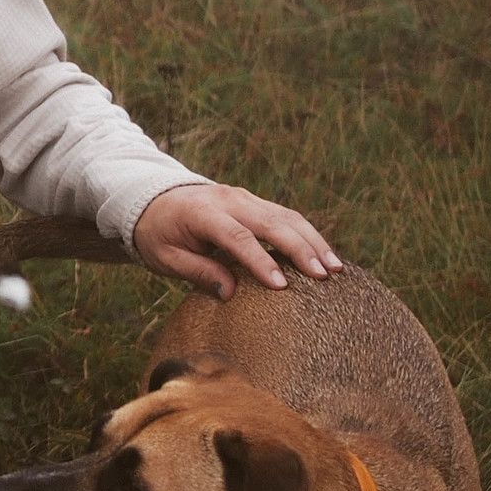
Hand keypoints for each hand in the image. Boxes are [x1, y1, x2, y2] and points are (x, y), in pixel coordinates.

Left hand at [132, 184, 343, 298]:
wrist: (155, 199)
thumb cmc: (159, 234)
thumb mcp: (166, 258)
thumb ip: (197, 271)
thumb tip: (230, 292)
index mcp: (203, 213)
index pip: (237, 237)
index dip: (261, 261)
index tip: (282, 286)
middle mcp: (229, 200)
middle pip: (272, 223)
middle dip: (301, 249)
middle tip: (324, 276)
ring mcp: (245, 198)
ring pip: (287, 216)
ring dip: (313, 241)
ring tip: (335, 268)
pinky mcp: (255, 202)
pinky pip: (286, 216)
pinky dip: (308, 235)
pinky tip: (324, 255)